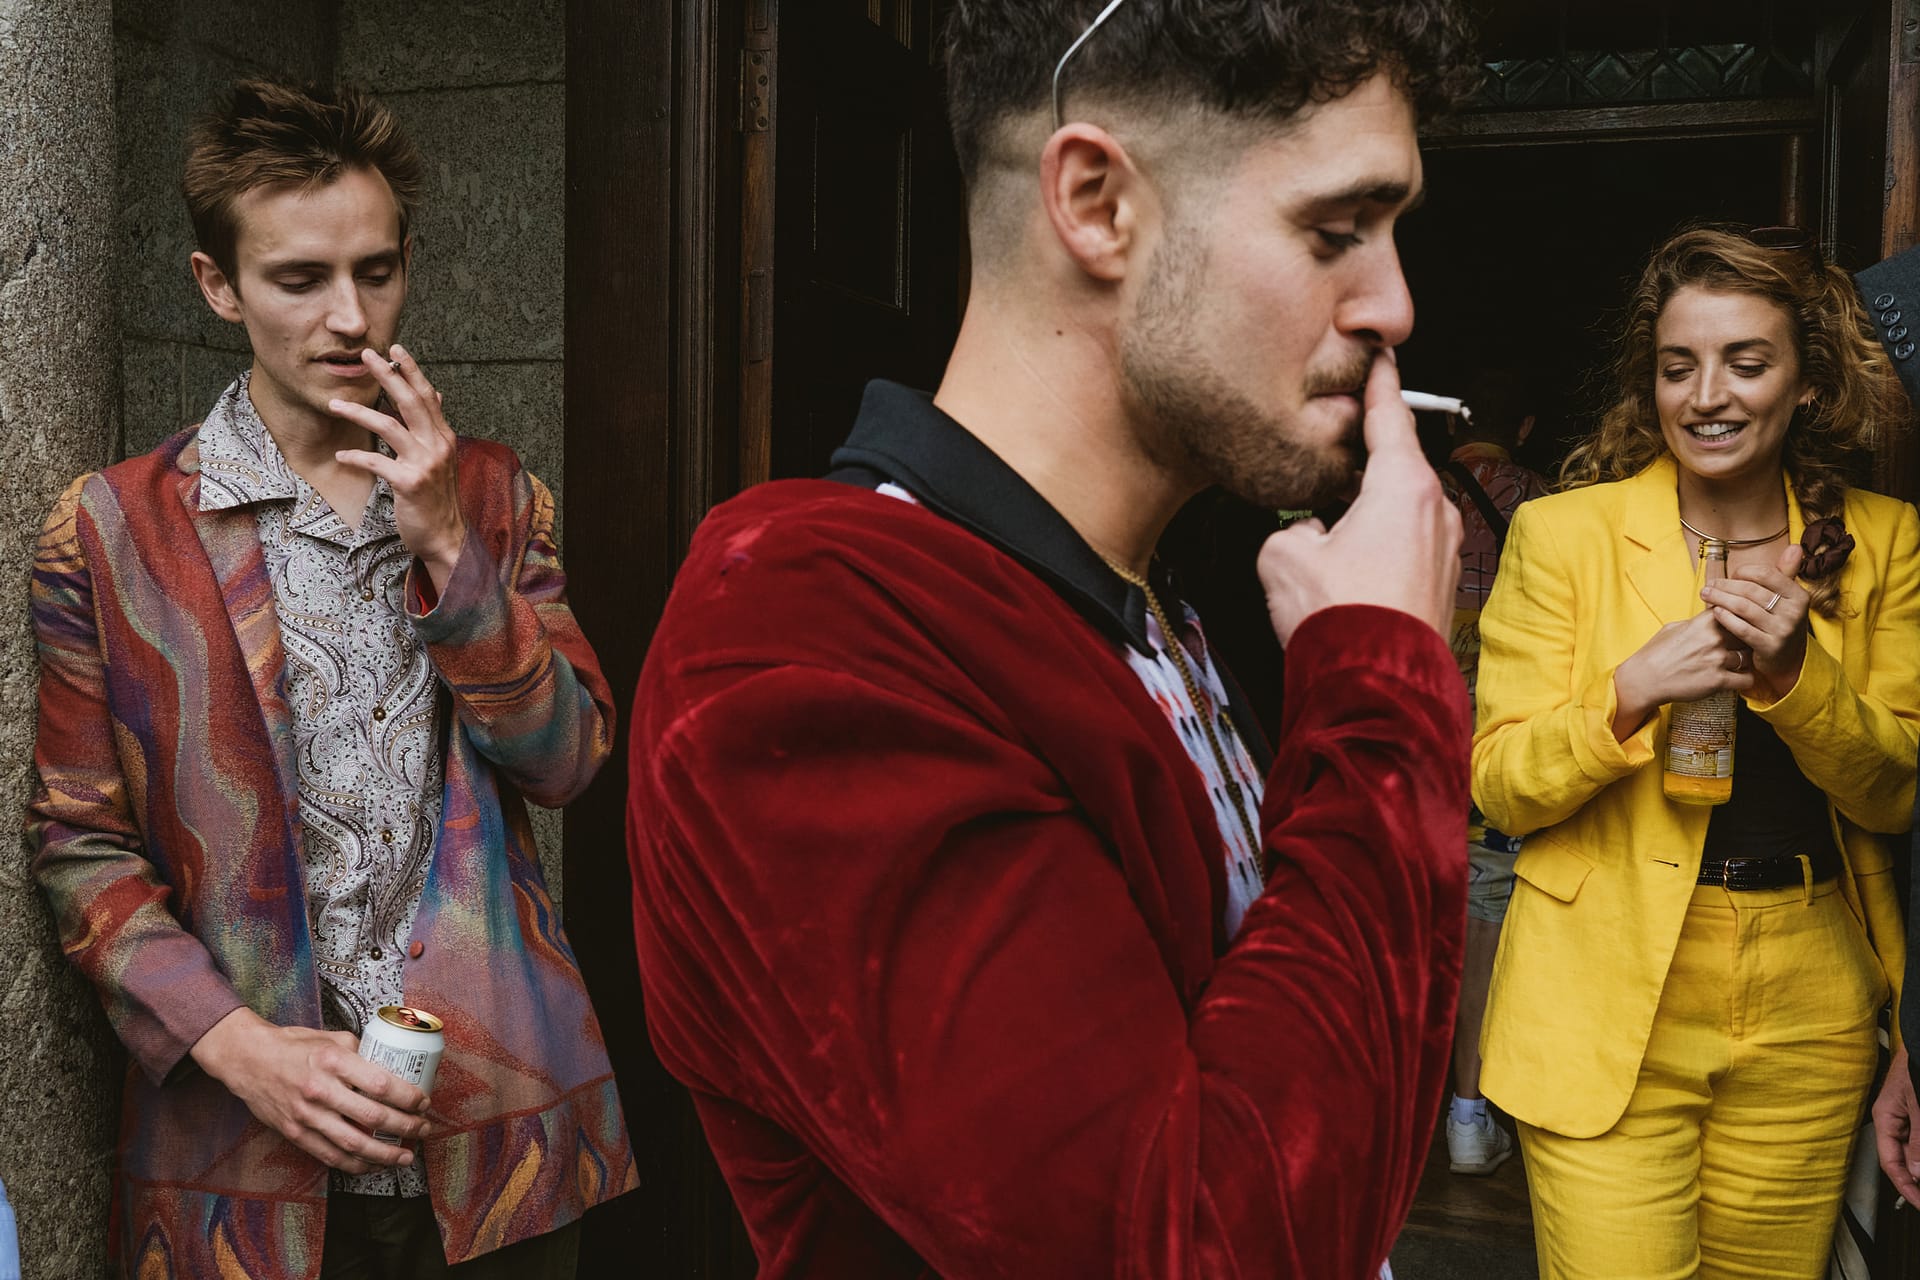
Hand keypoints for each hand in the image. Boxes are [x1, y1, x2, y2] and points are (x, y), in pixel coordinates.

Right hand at [189, 1006, 430, 1173]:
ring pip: (353, 1143)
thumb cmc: (293, 1046)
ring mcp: (306, 1115)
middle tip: (424, 1129)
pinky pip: (329, 1156)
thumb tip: (390, 1065)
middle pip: (373, 1116)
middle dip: (405, 1126)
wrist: (248, 1060)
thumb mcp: (331, 1038)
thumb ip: (360, 1052)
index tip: (424, 1102)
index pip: (381, 1084)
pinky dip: (354, 1164)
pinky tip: (372, 1165)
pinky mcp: (295, 1134)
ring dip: (385, 1154)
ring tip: (406, 1157)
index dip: (408, 1097)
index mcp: (333, 1061)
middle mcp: (320, 1090)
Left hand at [329, 344, 465, 592]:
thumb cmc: (437, 498)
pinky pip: (376, 462)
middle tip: (367, 355)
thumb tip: (436, 395)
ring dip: (359, 412)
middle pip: (410, 401)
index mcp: (443, 437)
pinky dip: (355, 457)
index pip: (426, 396)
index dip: (411, 370)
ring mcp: (424, 464)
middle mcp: (437, 445)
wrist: (446, 536)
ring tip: (334, 404)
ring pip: (389, 426)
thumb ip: (435, 427)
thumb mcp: (441, 458)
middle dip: (388, 375)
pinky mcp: (409, 483)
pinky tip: (340, 455)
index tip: (395, 348)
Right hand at [1257, 352, 1460, 644]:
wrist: (1374, 684)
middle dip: (1360, 465)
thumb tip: (1307, 535)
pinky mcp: (1441, 582)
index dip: (1380, 384)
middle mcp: (1433, 511)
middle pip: (1394, 467)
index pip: (1390, 417)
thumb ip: (1293, 527)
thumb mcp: (1284, 555)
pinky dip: (1380, 548)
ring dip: (1367, 514)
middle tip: (1329, 458)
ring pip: (1398, 512)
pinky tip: (1348, 571)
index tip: (1382, 357)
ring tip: (1329, 532)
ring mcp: (1443, 548)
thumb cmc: (1340, 618)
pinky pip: (1406, 547)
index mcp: (1402, 486)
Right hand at [1610, 611, 1753, 739]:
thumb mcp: (1673, 628)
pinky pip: (1748, 679)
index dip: (1739, 619)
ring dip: (1744, 661)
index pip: (1736, 612)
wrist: (1644, 679)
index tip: (1738, 625)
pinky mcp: (1719, 681)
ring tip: (1735, 665)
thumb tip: (1711, 617)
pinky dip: (1745, 680)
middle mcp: (1714, 639)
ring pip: (1748, 657)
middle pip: (1747, 634)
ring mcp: (1717, 660)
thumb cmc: (1655, 653)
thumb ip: (1697, 622)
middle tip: (1740, 647)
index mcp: (1703, 622)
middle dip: (1745, 640)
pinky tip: (1738, 679)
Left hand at [1701, 544, 1807, 701]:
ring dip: (1720, 599)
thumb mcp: (1787, 599)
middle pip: (1751, 590)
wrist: (1788, 661)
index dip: (1743, 572)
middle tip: (1708, 586)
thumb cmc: (1779, 622)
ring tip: (1706, 595)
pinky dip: (1726, 618)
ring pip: (1744, 608)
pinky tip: (1715, 613)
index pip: (1765, 574)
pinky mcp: (1770, 647)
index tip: (1730, 576)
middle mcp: (1794, 612)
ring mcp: (1783, 631)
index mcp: (1799, 595)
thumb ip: (1785, 574)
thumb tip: (1794, 547)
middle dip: (1725, 586)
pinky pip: (1742, 628)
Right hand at [1874, 1047, 1919, 1205]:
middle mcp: (1896, 1119)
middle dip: (1917, 1180)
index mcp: (1885, 1118)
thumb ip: (1919, 1141)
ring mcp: (1910, 1115)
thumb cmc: (1918, 1063)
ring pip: (1916, 1148)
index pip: (1890, 1163)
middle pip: (1904, 1158)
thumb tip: (1916, 1173)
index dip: (1906, 1188)